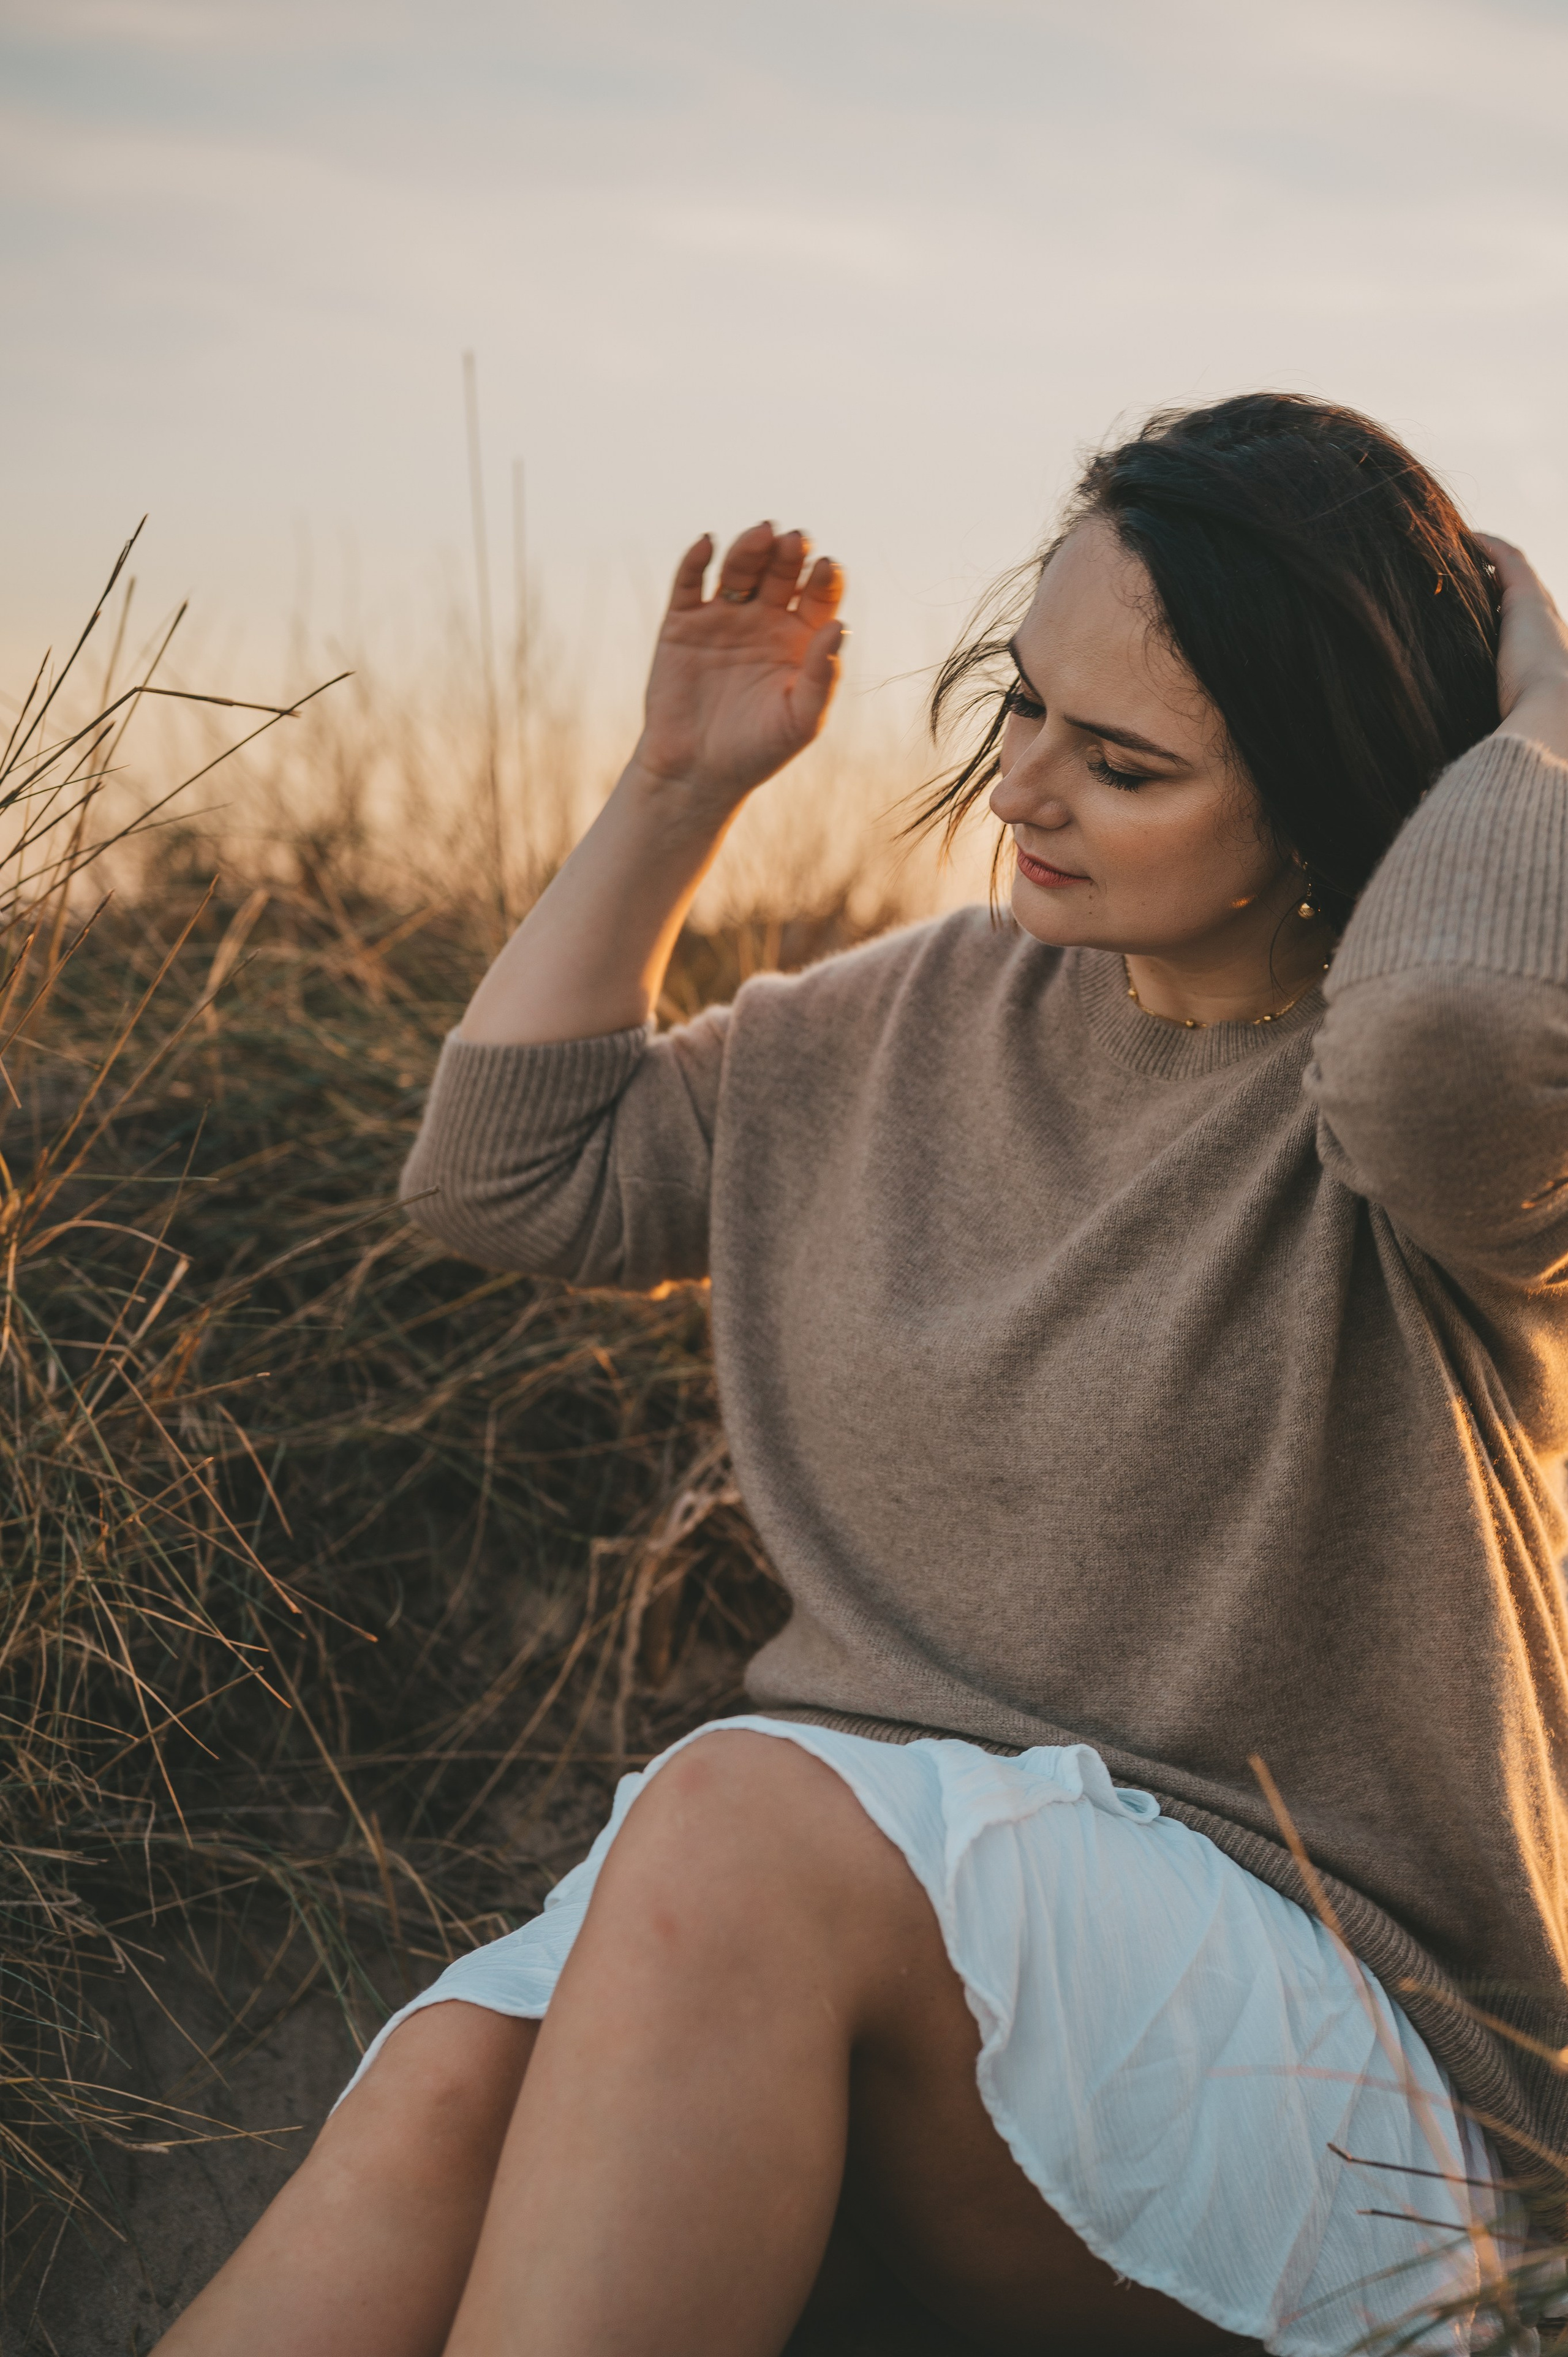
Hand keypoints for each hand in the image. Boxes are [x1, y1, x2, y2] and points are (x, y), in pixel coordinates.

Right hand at [629, 523, 845, 808]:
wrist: (695, 774)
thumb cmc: (757, 751)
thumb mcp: (800, 720)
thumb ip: (821, 676)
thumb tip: (842, 625)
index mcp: (799, 640)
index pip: (818, 596)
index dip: (824, 578)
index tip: (828, 567)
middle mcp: (764, 621)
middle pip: (780, 573)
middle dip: (789, 555)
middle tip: (796, 541)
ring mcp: (722, 618)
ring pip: (739, 570)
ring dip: (750, 549)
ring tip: (762, 535)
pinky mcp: (683, 623)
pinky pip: (689, 582)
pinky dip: (695, 560)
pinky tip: (708, 544)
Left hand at [1477, 534, 1567, 761]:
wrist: (1552, 720)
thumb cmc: (1524, 740)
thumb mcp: (1495, 740)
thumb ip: (1473, 749)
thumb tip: (1431, 790)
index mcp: (1541, 667)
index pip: (1517, 639)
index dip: (1496, 628)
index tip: (1468, 625)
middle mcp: (1547, 634)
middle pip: (1519, 602)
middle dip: (1493, 590)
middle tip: (1461, 581)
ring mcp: (1540, 614)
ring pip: (1514, 576)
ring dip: (1489, 564)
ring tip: (1457, 555)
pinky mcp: (1527, 598)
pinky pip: (1506, 560)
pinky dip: (1486, 547)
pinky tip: (1461, 537)